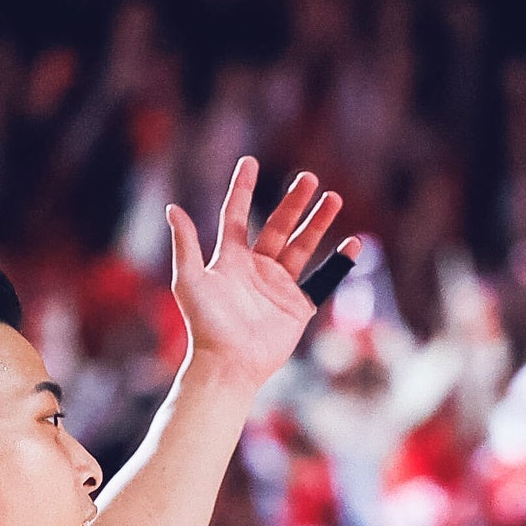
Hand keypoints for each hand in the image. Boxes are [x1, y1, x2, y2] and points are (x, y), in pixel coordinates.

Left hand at [166, 158, 345, 386]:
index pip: (236, 215)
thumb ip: (186, 244)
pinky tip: (353, 243)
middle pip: (278, 226)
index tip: (250, 162)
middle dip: (293, 202)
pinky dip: (339, 263)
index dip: (242, 188)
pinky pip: (322, 280)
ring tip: (334, 198)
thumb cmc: (205, 324)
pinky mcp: (297, 306)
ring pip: (302, 246)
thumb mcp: (190, 279)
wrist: (229, 363)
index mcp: (230, 259)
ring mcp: (278, 286)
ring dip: (318, 223)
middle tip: (309, 179)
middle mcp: (256, 269)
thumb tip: (172, 208)